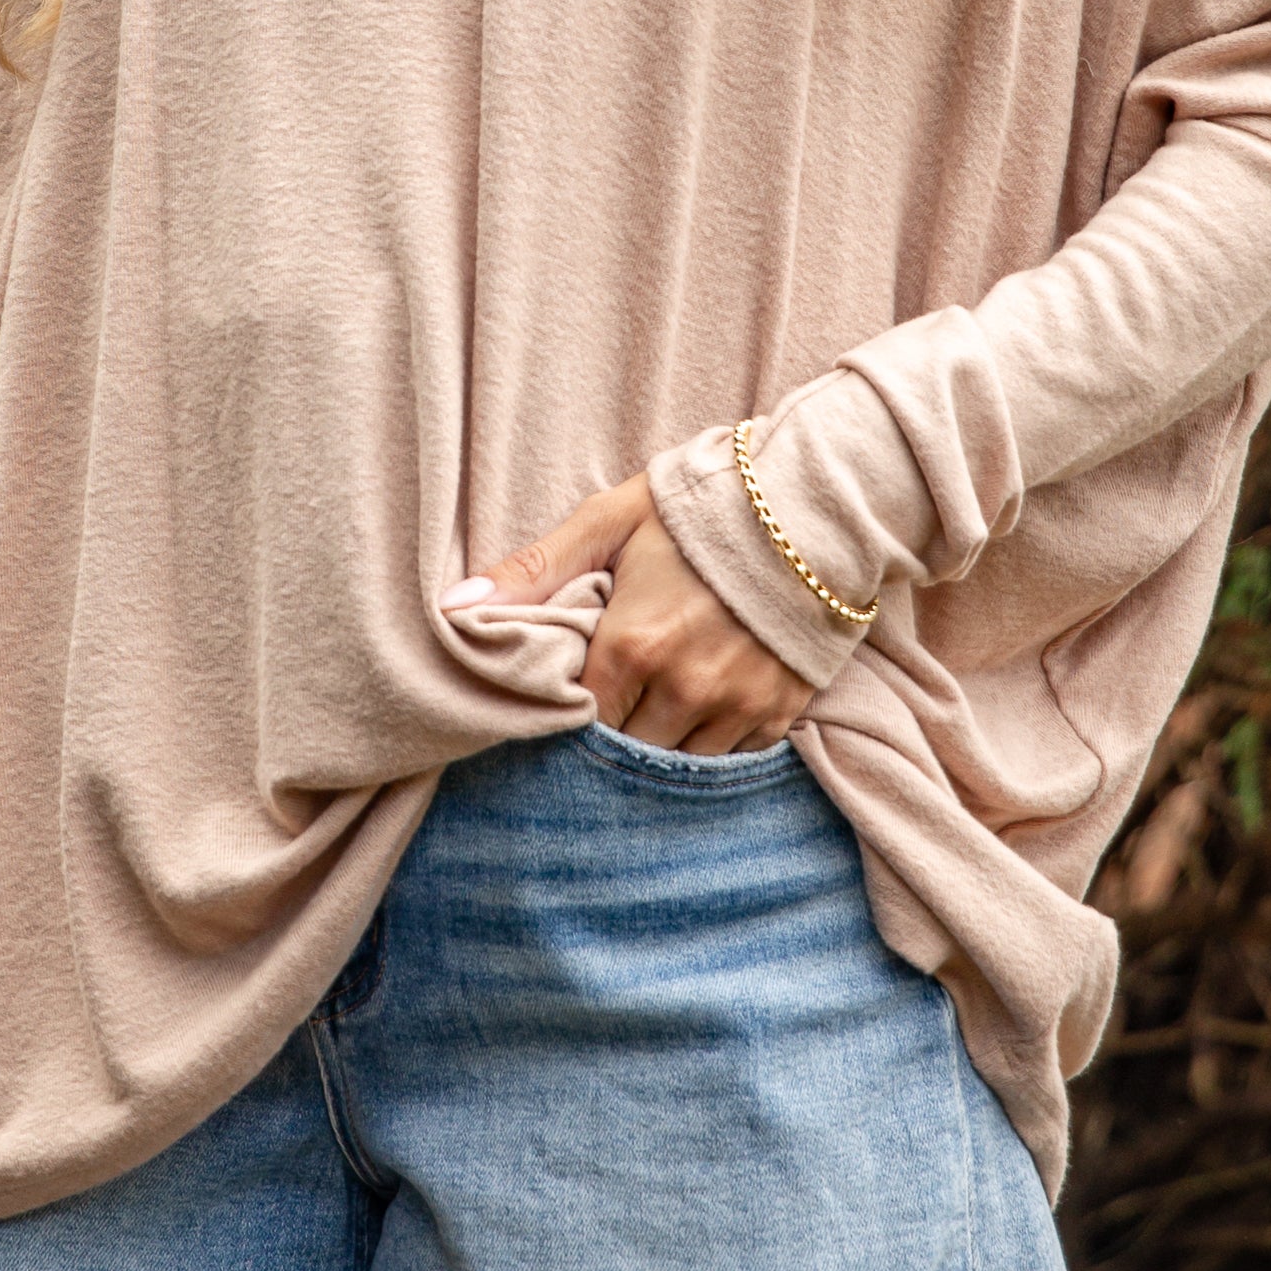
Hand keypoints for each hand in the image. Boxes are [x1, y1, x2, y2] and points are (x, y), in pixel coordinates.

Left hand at [452, 472, 813, 755]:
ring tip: (650, 718)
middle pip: (625, 752)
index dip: (567, 714)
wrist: (816, 503)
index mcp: (632, 645)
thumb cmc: (703, 507)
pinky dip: (711, 747)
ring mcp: (736, 705)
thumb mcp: (611, 520)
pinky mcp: (779, 712)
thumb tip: (453, 607)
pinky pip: (732, 760)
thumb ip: (534, 570)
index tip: (564, 703)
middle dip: (611, 738)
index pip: (577, 718)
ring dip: (659, 749)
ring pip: (677, 767)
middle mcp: (684, 687)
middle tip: (606, 714)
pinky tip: (700, 717)